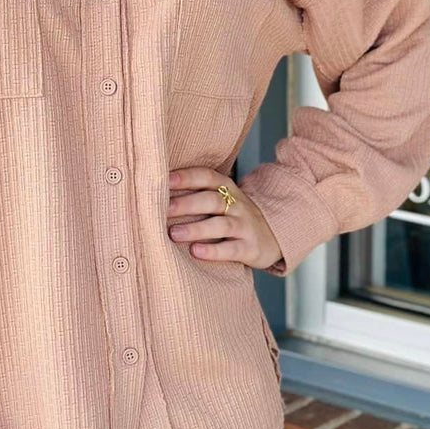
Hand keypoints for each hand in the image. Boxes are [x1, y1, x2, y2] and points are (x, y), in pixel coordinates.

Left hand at [167, 165, 282, 269]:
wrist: (275, 235)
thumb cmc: (234, 217)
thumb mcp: (222, 200)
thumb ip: (196, 194)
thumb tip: (155, 193)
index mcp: (227, 188)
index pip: (207, 177)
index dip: (186, 177)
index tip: (164, 180)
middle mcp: (237, 204)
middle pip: (211, 200)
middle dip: (186, 203)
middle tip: (163, 210)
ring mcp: (245, 226)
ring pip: (221, 224)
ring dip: (196, 228)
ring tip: (174, 234)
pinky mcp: (250, 248)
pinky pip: (232, 249)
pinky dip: (213, 251)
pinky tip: (196, 252)